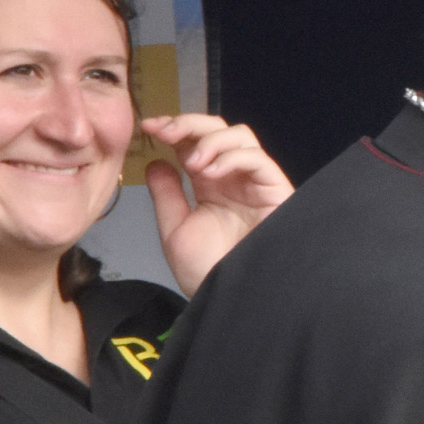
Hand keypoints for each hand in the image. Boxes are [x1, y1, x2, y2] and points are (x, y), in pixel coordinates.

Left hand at [141, 114, 293, 295]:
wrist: (228, 299)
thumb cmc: (206, 273)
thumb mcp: (175, 229)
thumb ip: (167, 194)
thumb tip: (157, 160)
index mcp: (211, 185)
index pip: (196, 142)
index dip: (175, 127)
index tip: (149, 127)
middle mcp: (234, 179)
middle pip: (220, 128)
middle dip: (191, 124)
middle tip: (167, 132)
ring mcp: (254, 184)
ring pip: (241, 136)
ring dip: (211, 140)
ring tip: (193, 162)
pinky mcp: (274, 191)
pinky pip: (258, 159)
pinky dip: (232, 157)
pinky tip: (211, 173)